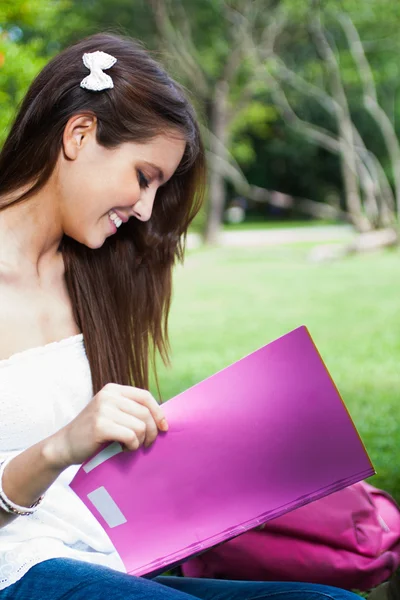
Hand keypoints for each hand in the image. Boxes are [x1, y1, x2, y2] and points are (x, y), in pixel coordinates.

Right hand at [44, 383, 167, 468]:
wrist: (64, 445)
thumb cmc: (93, 432)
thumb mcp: (111, 413)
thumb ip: (130, 410)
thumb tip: (161, 419)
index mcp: (113, 389)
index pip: (145, 396)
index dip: (158, 412)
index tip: (164, 427)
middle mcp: (108, 395)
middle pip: (145, 412)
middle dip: (151, 431)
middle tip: (146, 444)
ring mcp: (103, 409)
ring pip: (139, 425)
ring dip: (140, 440)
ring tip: (130, 445)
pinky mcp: (100, 426)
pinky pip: (130, 436)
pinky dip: (131, 445)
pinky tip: (123, 448)